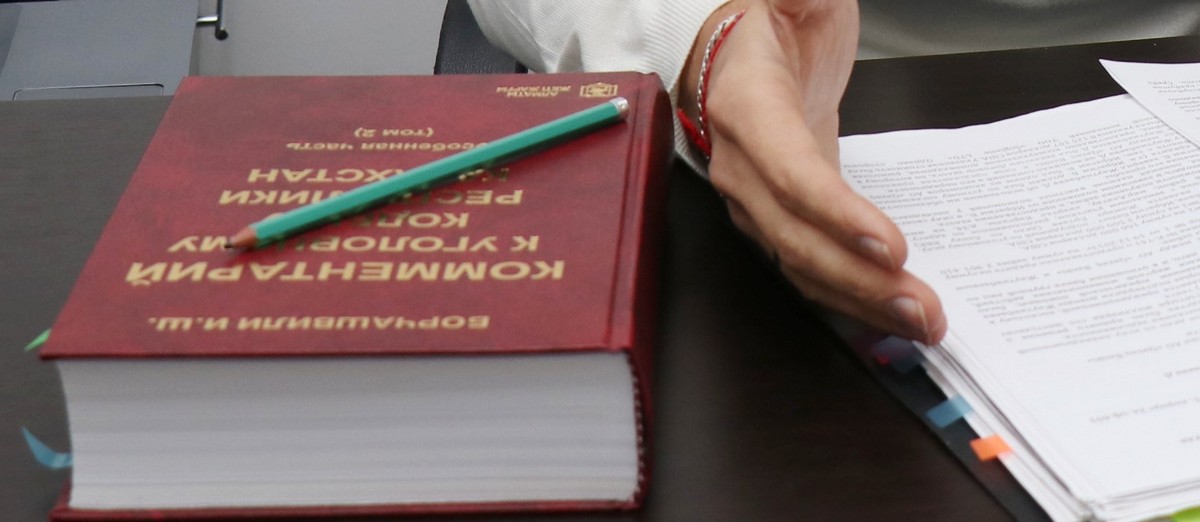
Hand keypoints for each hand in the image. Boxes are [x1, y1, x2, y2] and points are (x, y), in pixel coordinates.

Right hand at [680, 0, 946, 343]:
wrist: (744, 51)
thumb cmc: (776, 20)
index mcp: (748, 106)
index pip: (788, 172)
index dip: (836, 215)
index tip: (891, 246)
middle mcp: (743, 165)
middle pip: (796, 238)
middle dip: (860, 280)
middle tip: (923, 308)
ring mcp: (757, 199)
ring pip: (802, 264)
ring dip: (861, 300)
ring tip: (921, 323)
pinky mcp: (782, 216)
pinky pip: (810, 266)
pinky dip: (851, 295)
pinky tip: (892, 312)